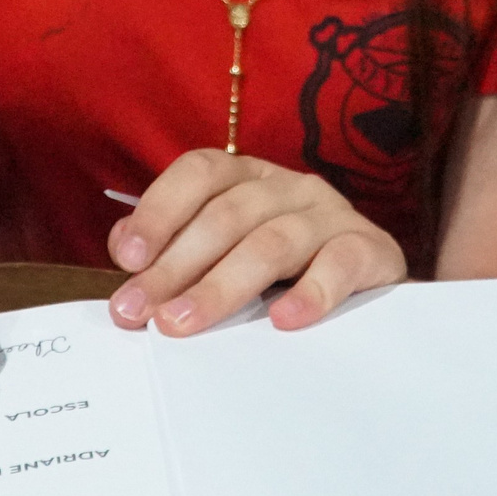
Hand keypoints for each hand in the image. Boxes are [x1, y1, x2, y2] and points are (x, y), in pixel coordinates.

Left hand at [105, 150, 404, 335]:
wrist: (371, 288)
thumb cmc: (284, 272)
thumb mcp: (226, 252)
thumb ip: (174, 246)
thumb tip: (125, 248)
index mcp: (248, 177)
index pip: (200, 172)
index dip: (160, 210)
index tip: (129, 260)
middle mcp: (288, 187)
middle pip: (227, 215)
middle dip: (175, 266)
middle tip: (140, 313)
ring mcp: (332, 215)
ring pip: (273, 242)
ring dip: (222, 286)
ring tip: (183, 324)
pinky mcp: (371, 249)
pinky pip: (340, 263)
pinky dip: (311, 291)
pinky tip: (283, 320)